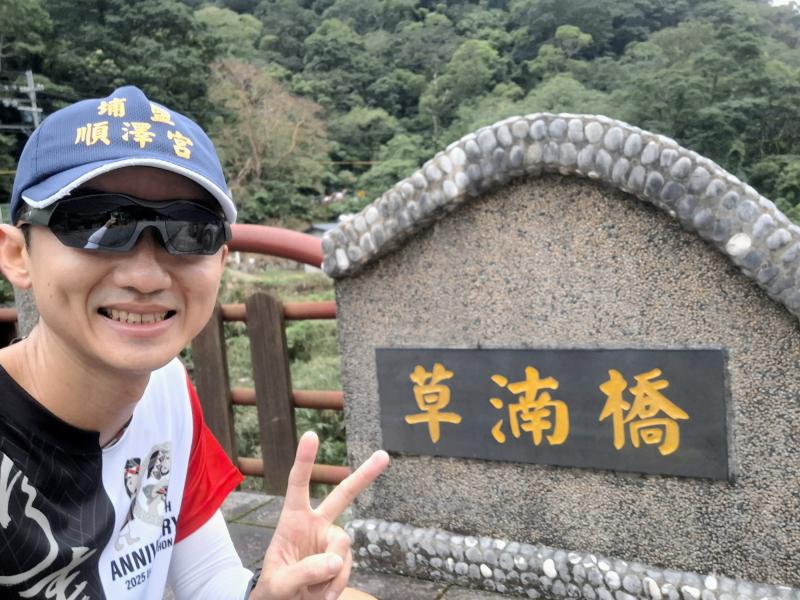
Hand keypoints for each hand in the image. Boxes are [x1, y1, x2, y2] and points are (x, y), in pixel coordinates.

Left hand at [250, 431, 389, 599]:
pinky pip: (347, 567)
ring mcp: (330, 542)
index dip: (306, 461)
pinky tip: (323, 594)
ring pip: (343, 546)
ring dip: (331, 572)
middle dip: (364, 476)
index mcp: (293, 520)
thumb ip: (303, 572)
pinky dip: (336, 584)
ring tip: (312, 591)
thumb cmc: (273, 591)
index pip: (298, 485)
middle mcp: (315, 525)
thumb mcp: (279, 584)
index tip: (312, 435)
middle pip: (343, 496)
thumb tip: (336, 561)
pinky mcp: (341, 560)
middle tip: (383, 456)